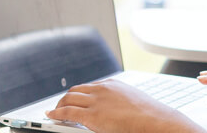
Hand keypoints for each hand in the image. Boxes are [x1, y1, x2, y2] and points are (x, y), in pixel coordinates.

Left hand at [47, 79, 205, 132]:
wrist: (154, 120)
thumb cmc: (150, 115)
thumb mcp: (134, 102)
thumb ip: (122, 102)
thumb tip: (120, 111)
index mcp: (113, 85)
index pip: (90, 86)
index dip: (79, 93)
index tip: (75, 98)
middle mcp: (102, 89)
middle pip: (76, 90)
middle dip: (66, 97)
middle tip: (61, 104)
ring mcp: (96, 101)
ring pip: (69, 99)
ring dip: (59, 105)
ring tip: (55, 111)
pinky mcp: (92, 115)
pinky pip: (68, 112)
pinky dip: (57, 113)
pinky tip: (52, 115)